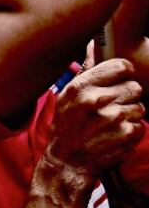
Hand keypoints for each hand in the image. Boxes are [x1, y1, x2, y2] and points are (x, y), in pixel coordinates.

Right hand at [46, 59, 145, 185]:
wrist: (66, 164)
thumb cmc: (67, 127)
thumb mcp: (67, 97)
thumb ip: (86, 71)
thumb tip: (93, 43)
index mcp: (81, 87)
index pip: (121, 66)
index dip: (124, 73)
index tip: (119, 81)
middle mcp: (96, 100)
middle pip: (134, 87)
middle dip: (127, 98)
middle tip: (110, 110)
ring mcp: (112, 118)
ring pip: (140, 107)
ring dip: (130, 117)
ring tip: (110, 125)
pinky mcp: (125, 135)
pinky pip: (141, 125)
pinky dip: (131, 132)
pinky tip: (114, 136)